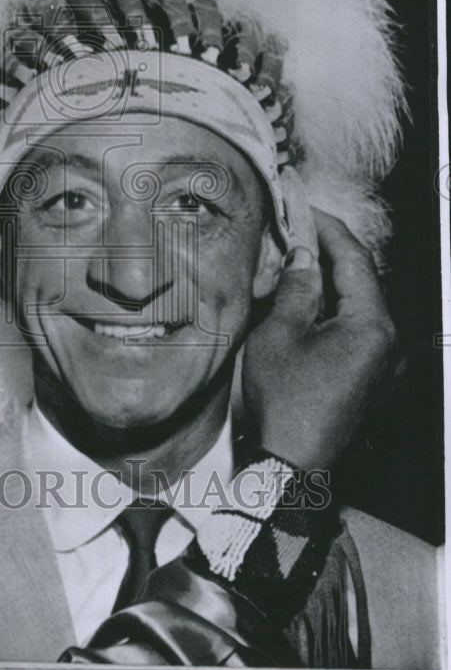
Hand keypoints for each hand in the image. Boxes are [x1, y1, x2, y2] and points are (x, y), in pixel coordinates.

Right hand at [242, 208, 396, 469]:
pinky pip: (358, 327)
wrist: (294, 461)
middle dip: (328, 252)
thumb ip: (297, 287)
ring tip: (296, 259)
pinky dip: (334, 307)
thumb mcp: (280, 333)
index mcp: (372, 324)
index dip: (327, 228)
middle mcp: (389, 340)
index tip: (303, 208)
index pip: (354, 259)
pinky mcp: (373, 376)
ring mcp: (385, 361)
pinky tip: (307, 300)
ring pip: (360, 304)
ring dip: (330, 280)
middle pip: (361, 280)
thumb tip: (304, 256)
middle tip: (295, 229)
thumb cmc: (286, 398)